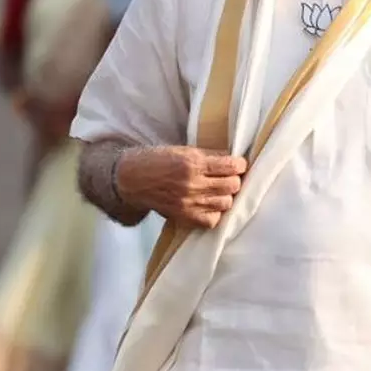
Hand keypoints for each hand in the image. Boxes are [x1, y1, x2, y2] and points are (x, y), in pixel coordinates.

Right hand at [117, 145, 246, 228]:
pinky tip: (209, 205)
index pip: (231, 166)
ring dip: (226, 196)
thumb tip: (232, 159)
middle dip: (235, 180)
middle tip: (229, 177)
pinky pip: (212, 220)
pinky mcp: (184, 216)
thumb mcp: (182, 150)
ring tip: (219, 191)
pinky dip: (215, 213)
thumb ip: (208, 155)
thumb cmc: (156, 161)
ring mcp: (189, 202)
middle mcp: (193, 183)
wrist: (131, 180)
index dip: (239, 164)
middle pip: (232, 185)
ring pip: (226, 203)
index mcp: (193, 162)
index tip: (238, 164)